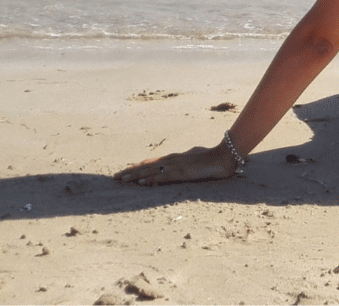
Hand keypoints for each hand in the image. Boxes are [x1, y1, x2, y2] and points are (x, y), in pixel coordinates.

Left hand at [114, 145, 236, 185]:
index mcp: (174, 158)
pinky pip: (163, 177)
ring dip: (134, 175)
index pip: (150, 162)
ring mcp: (176, 166)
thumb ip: (186, 160)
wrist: (224, 155)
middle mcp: (171, 160)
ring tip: (121, 180)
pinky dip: (151, 179)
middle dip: (129, 171)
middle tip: (114, 177)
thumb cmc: (211, 156)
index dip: (137, 167)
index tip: (124, 171)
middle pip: (146, 165)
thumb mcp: (195, 157)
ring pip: (150, 170)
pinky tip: (141, 182)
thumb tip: (181, 163)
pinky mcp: (182, 173)